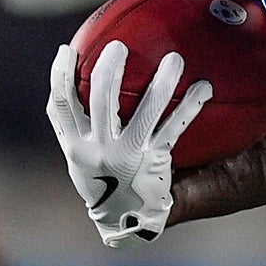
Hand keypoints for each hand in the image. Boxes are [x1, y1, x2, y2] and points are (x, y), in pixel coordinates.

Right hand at [46, 40, 210, 246]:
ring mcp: (129, 158)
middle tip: (119, 46)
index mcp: (77, 146)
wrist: (126, 220)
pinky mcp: (156, 163)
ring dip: (161, 85)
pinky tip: (204, 87)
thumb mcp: (82, 156)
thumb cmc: (103, 178)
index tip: (66, 49)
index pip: (61, 106)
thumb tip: (85, 78)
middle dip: (108, 71)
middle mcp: (100, 151)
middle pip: (100, 102)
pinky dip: (190, 107)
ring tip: (175, 59)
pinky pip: (174, 129)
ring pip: (144, 115)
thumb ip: (81, 124)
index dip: (60, 76)